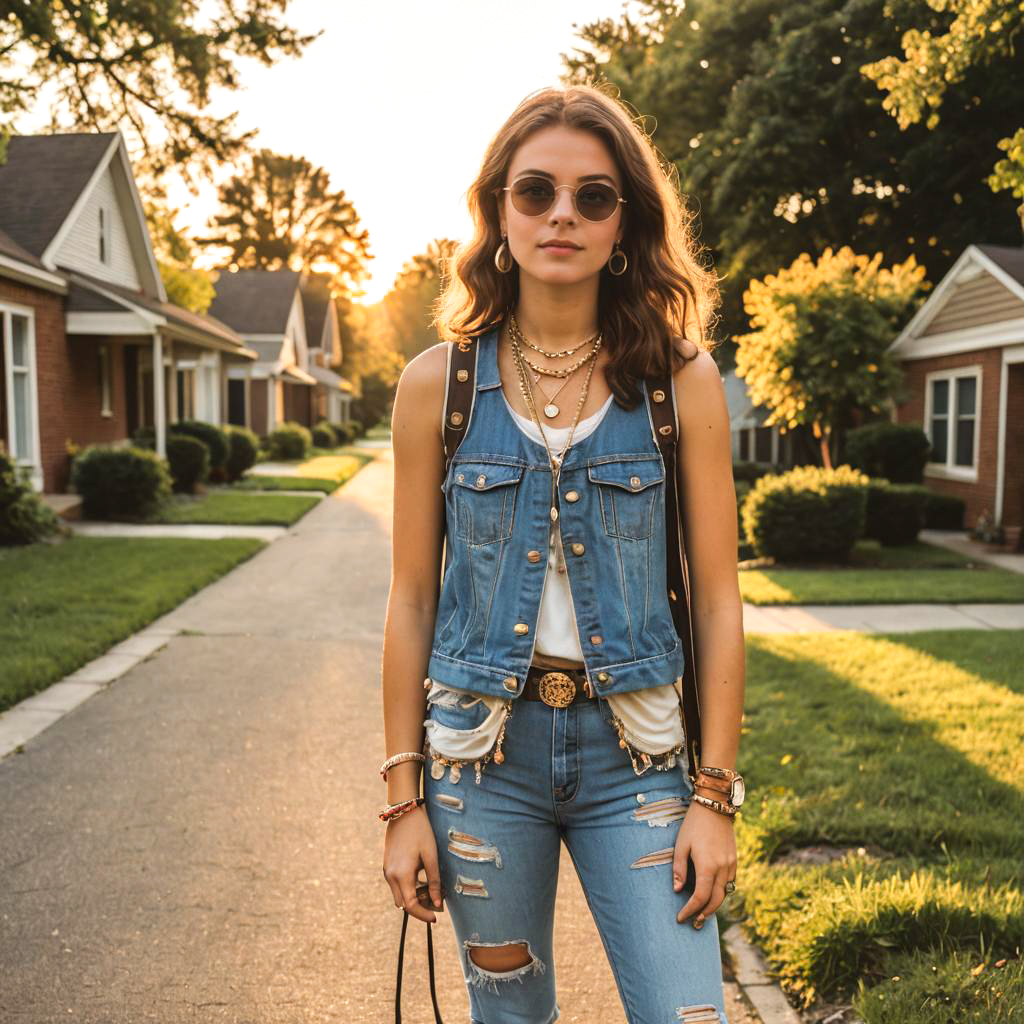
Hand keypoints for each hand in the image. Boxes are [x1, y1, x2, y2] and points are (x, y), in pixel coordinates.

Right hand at [382, 807, 443, 923]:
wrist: (404, 812)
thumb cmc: (421, 832)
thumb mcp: (431, 856)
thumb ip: (434, 881)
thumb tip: (438, 903)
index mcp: (401, 874)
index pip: (411, 905)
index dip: (423, 914)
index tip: (436, 917)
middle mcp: (390, 875)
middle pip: (403, 904)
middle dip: (419, 908)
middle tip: (437, 902)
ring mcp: (386, 871)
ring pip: (399, 896)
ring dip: (413, 898)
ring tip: (431, 889)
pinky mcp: (387, 866)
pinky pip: (396, 885)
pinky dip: (408, 888)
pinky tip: (422, 880)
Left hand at [673, 801, 736, 926]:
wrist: (715, 806)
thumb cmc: (693, 824)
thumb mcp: (681, 845)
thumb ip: (679, 869)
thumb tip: (677, 890)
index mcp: (708, 866)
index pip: (700, 898)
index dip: (690, 910)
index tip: (680, 918)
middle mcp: (723, 868)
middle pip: (715, 901)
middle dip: (704, 914)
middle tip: (693, 923)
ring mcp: (731, 864)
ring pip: (725, 893)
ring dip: (714, 905)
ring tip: (702, 914)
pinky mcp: (734, 859)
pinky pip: (730, 882)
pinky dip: (721, 892)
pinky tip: (712, 893)